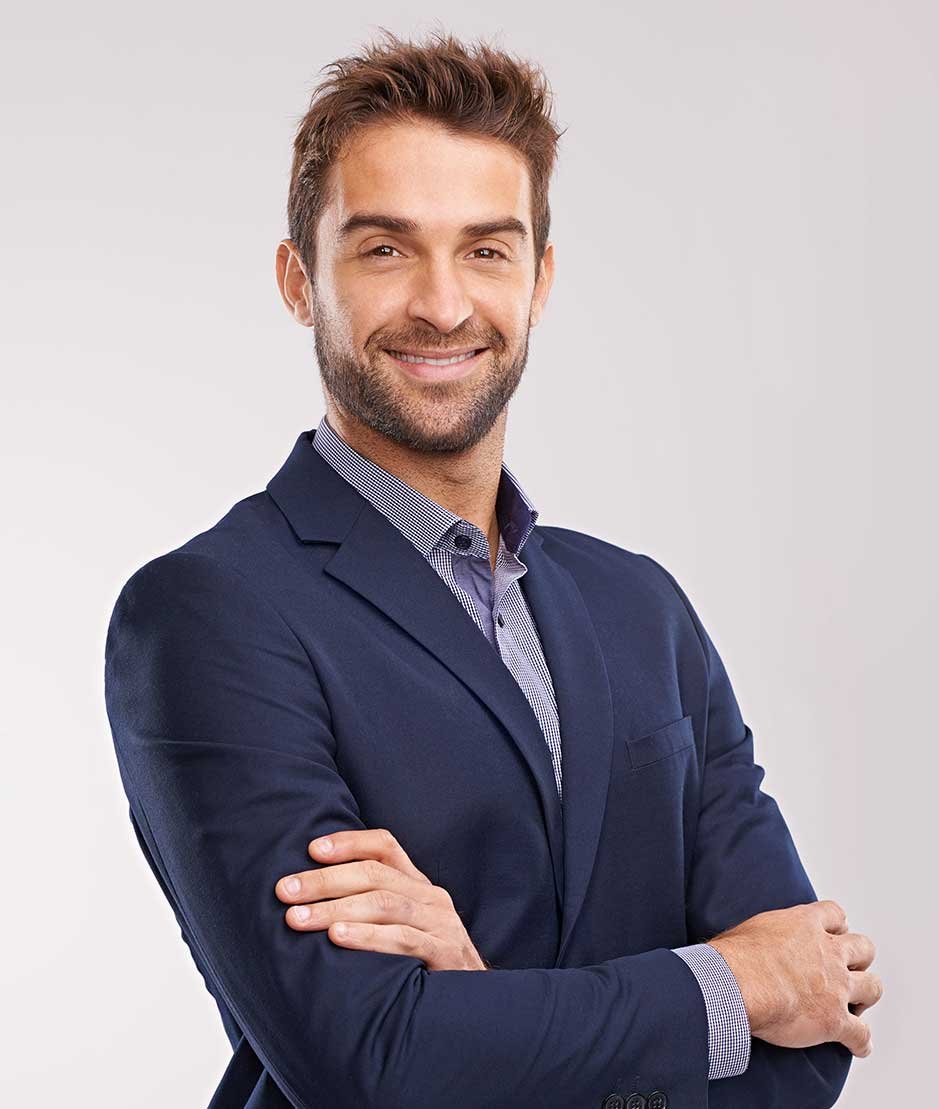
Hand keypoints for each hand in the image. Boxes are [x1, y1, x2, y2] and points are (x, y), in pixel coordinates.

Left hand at [274, 828, 488, 970]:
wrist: (471, 1009)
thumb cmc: (422, 967)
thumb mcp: (400, 928)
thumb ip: (369, 909)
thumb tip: (306, 900)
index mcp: (417, 885)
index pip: (384, 846)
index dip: (349, 843)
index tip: (311, 849)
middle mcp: (430, 897)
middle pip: (374, 874)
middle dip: (325, 880)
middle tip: (285, 891)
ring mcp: (441, 924)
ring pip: (384, 903)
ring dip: (335, 908)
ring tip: (299, 918)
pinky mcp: (445, 954)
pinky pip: (402, 939)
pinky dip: (367, 936)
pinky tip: (337, 937)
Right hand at [707, 900, 881, 1058]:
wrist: (738, 985)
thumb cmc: (735, 957)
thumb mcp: (752, 929)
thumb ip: (768, 932)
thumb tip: (755, 940)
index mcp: (805, 924)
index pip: (834, 914)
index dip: (836, 926)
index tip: (833, 934)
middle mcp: (828, 952)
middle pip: (863, 948)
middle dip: (859, 958)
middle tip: (848, 969)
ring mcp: (836, 987)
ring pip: (872, 988)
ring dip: (866, 996)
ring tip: (858, 1004)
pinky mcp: (835, 1020)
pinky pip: (861, 1034)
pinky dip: (861, 1042)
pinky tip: (858, 1046)